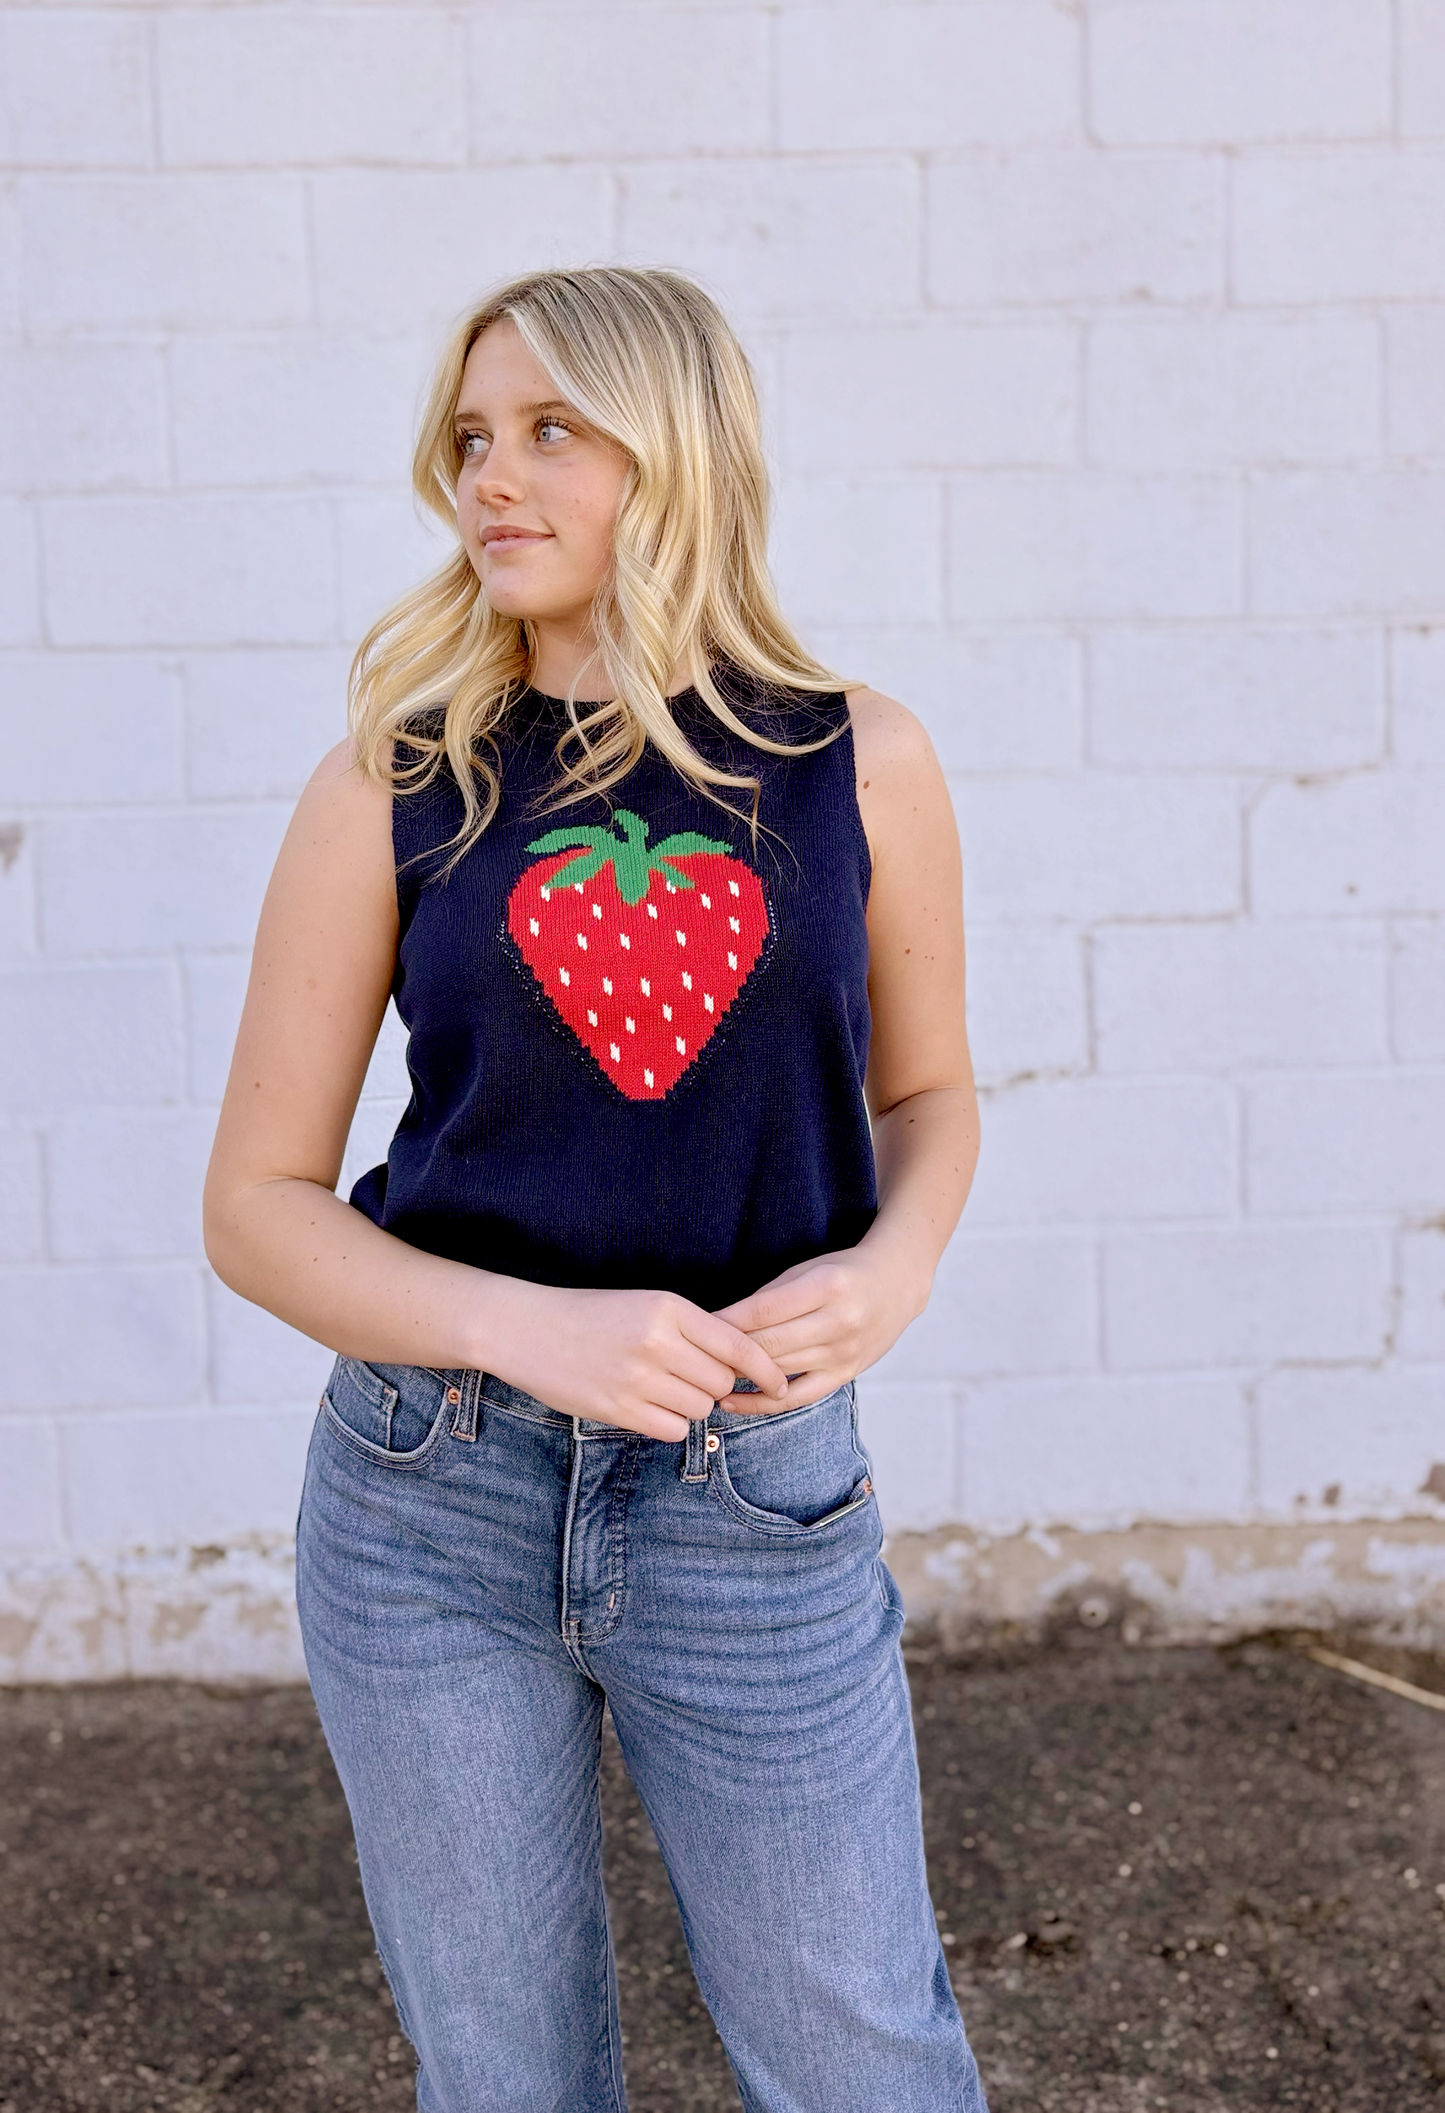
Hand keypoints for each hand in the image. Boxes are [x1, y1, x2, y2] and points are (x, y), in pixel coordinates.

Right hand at [496, 1284, 789, 1442]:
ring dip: (689, 1406)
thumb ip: (690, 1330)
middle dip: (714, 1387)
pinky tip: (646, 1407)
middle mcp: (657, 1342)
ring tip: (660, 1389)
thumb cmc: (590, 1315)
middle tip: (687, 1379)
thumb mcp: (645, 1305)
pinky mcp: (617, 1409)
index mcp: (669, 1308)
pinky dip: (667, 1424)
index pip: (738, 1346)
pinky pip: (671, 1430)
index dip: (766, 1370)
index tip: (779, 1384)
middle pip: (721, 1383)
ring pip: (699, 1409)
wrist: (526, 1328)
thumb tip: (739, 1364)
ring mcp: (637, 1378)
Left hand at [714, 1246, 927, 1411]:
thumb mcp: (808, 1270)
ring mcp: (844, 1353)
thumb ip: (769, 1298)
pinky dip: (762, 1403)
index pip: (763, 1311)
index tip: (696, 1327)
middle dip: (726, 1352)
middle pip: (768, 1345)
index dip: (725, 1322)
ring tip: (702, 1377)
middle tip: (691, 1357)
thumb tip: (721, 1323)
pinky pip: (797, 1397)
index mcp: (826, 1287)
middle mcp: (838, 1322)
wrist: (897, 1284)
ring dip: (738, 1376)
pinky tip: (732, 1403)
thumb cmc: (843, 1271)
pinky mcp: (845, 1374)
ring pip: (778, 1371)